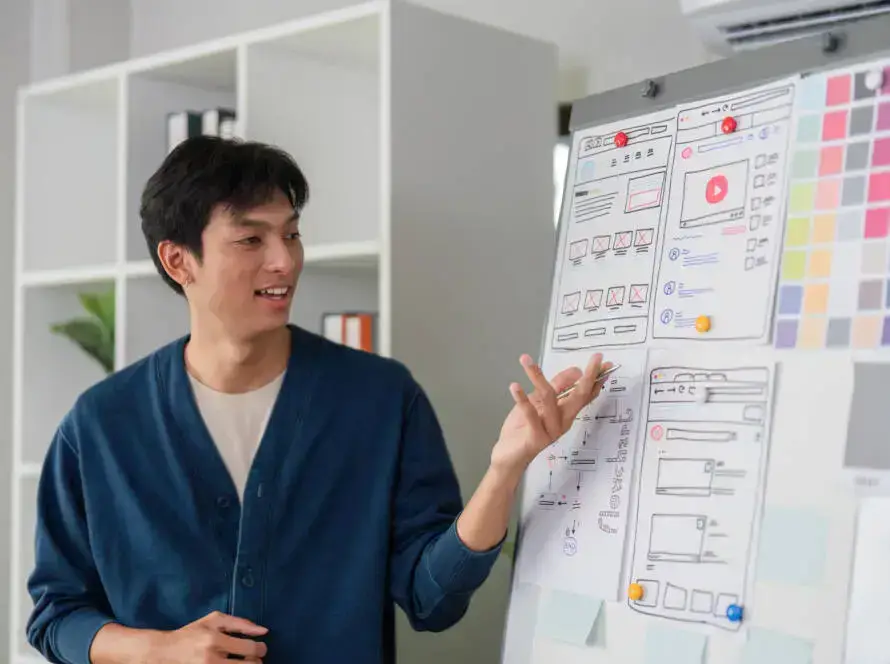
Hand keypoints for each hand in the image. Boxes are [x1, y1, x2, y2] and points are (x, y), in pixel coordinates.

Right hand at [148, 611, 267, 662]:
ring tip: (244, 663)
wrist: (164, 653)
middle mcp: (211, 660)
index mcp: (215, 641)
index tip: (260, 648)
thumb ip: (240, 623)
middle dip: (256, 662)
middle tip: (253, 658)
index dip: (261, 649)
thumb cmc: (191, 634)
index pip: (249, 648)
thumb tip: (263, 631)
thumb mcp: (214, 621)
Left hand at [490, 352, 610, 475]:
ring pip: (549, 398)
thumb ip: (557, 387)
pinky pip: (530, 414)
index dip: (596, 378)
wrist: (511, 456)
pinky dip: (522, 399)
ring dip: (537, 376)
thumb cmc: (525, 427)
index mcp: (566, 412)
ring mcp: (551, 430)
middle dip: (589, 376)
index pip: (586, 393)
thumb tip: (576, 370)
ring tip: (526, 360)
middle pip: (579, 396)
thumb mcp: (541, 402)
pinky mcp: (536, 437)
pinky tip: (514, 386)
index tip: (605, 361)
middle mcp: (563, 421)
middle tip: (596, 358)